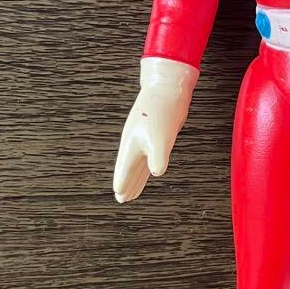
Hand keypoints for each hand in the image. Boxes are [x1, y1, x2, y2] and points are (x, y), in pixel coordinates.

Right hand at [113, 57, 198, 202]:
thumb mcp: (161, 137)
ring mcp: (145, 138)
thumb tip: (156, 172)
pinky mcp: (156, 135)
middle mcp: (136, 143)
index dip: (123, 183)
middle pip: (129, 168)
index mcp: (132, 144)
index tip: (120, 197)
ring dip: (136, 177)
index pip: (124, 169)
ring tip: (134, 190)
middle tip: (123, 199)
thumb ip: (157, 156)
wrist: (169, 89)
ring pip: (138, 163)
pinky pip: (148, 156)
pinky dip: (147, 167)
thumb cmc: (162, 112)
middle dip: (127, 183)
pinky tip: (150, 171)